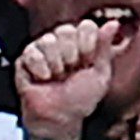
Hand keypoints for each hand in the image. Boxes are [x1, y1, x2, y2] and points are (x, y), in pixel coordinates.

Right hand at [16, 18, 119, 138]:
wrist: (60, 116)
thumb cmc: (81, 98)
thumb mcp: (100, 73)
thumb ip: (104, 47)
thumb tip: (114, 23)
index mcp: (81, 44)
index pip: (86, 26)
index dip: (88, 43)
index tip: (88, 60)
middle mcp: (61, 43)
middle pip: (66, 30)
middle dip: (72, 56)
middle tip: (71, 71)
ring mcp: (42, 49)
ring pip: (48, 40)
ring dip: (56, 65)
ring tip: (57, 77)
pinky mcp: (25, 58)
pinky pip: (32, 52)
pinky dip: (41, 69)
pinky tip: (44, 78)